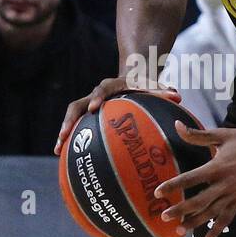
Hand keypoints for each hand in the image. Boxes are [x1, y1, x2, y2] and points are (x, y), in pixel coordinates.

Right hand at [54, 77, 181, 155]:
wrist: (130, 78)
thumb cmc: (144, 86)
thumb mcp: (154, 87)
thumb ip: (163, 91)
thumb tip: (178, 96)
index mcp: (110, 86)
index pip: (101, 89)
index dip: (97, 97)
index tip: (94, 107)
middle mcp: (95, 95)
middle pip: (76, 105)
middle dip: (70, 120)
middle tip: (65, 135)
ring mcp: (89, 105)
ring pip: (72, 117)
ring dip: (64, 132)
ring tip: (57, 150)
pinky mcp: (87, 116)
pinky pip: (77, 127)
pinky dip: (71, 141)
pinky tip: (66, 158)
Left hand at [154, 121, 235, 236]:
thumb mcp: (221, 135)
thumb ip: (197, 135)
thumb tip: (176, 125)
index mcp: (217, 167)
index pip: (190, 178)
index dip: (173, 186)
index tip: (158, 193)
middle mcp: (224, 183)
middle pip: (199, 200)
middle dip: (181, 210)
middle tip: (164, 217)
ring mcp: (234, 193)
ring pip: (211, 212)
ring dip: (195, 222)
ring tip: (179, 231)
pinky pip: (228, 217)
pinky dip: (217, 229)